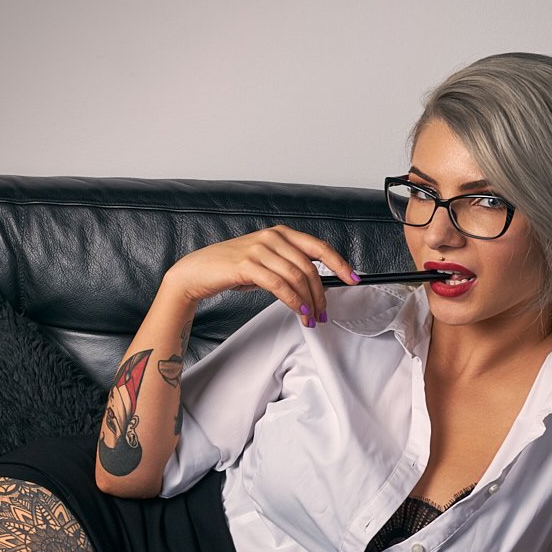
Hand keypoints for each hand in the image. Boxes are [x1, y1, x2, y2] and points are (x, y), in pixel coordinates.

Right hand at [162, 226, 357, 327]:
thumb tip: (312, 284)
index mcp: (280, 233)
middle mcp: (272, 237)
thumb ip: (286, 265)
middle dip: (321, 293)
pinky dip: (293, 300)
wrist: (198, 271)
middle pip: (309, 267)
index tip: (353, 279)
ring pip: (296, 277)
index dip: (339, 263)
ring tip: (311, 318)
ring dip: (308, 302)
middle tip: (323, 313)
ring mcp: (259, 249)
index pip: (318, 247)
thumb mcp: (264, 261)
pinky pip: (279, 284)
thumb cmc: (230, 268)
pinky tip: (299, 310)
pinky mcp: (247, 265)